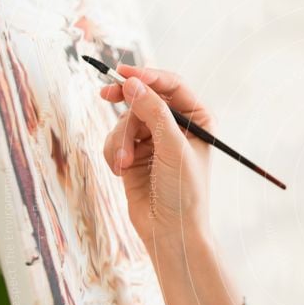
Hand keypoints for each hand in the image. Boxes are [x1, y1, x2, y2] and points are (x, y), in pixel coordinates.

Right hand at [101, 64, 214, 247]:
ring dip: (120, 140)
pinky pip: (114, 139)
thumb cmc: (183, 192)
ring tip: (124, 163)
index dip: (148, 76)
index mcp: (198, 119)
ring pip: (125, 120)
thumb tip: (132, 84)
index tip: (125, 73)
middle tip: (106, 94)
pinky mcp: (134, 154)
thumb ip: (154, 113)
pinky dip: (113, 153)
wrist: (170, 231)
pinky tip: (121, 171)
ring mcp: (154, 139)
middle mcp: (177, 126)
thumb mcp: (172, 149)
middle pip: (144, 97)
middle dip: (127, 103)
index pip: (172, 86)